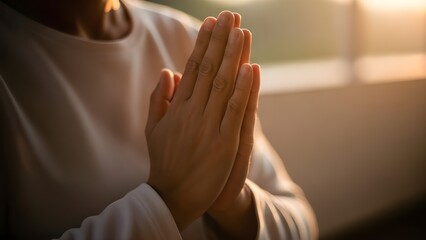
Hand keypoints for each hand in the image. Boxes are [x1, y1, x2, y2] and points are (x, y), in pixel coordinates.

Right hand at [145, 11, 254, 229]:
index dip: (203, 44)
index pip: (193, 68)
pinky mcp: (224, 142)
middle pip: (209, 69)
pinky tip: (249, 67)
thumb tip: (167, 71)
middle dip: (220, 40)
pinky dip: (242, 88)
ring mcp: (208, 126)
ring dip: (233, 56)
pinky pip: (234, 111)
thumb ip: (159, 99)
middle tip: (229, 15)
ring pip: (222, 84)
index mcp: (177, 107)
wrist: (172, 195)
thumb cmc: (165, 160)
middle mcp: (192, 111)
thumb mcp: (154, 128)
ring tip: (240, 30)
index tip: (210, 23)